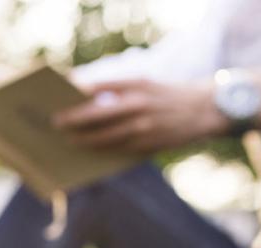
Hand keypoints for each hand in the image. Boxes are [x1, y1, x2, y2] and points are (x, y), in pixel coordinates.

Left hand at [52, 79, 228, 153]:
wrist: (204, 110)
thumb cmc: (166, 96)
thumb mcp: (145, 85)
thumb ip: (119, 92)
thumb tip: (86, 103)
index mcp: (137, 84)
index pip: (99, 88)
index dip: (77, 95)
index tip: (59, 99)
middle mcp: (140, 104)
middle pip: (98, 114)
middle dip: (74, 120)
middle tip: (56, 123)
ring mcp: (145, 126)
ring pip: (107, 136)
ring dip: (85, 139)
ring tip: (70, 141)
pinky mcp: (149, 143)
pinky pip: (120, 149)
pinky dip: (103, 150)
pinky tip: (91, 150)